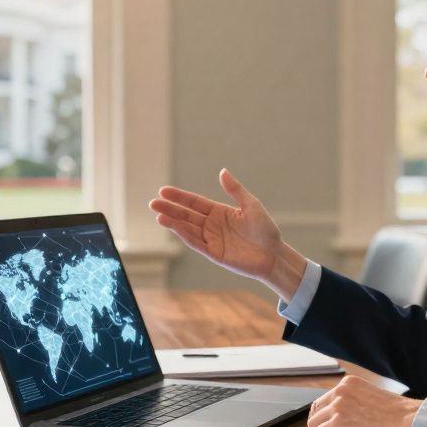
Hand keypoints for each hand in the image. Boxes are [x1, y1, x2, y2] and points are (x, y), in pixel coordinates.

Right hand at [149, 169, 306, 299]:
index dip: (179, 197)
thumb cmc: (265, 230)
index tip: (163, 191)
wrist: (273, 254)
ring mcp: (211, 239)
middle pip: (186, 215)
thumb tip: (222, 171)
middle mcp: (212, 225)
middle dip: (170, 209)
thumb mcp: (251, 205)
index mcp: (219, 211)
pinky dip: (185, 236)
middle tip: (153, 203)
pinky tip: (174, 228)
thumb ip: (235, 190)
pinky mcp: (214, 253)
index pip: (194, 202)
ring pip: (188, 229)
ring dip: (173, 223)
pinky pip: (196, 243)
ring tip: (159, 215)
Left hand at [307, 376, 419, 426]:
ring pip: (314, 424)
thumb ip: (354, 404)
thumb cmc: (399, 416)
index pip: (325, 400)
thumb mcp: (371, 400)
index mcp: (349, 383)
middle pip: (316, 411)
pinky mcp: (338, 423)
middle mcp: (341, 390)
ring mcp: (338, 405)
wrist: (410, 422)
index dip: (330, 418)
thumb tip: (340, 421)